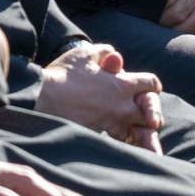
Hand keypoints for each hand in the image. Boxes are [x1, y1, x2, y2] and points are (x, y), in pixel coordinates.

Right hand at [36, 42, 165, 152]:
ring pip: (138, 134)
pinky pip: (119, 143)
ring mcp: (112, 124)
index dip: (151, 85)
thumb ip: (105, 52)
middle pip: (151, 114)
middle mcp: (123, 107)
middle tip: (147, 116)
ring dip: (139, 132)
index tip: (146, 88)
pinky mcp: (99, 136)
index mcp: (123, 85)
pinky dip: (121, 141)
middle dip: (151, 113)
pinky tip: (116, 139)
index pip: (152, 84)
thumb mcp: (85, 54)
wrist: (42, 99)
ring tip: (139, 136)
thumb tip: (114, 56)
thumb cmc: (64, 75)